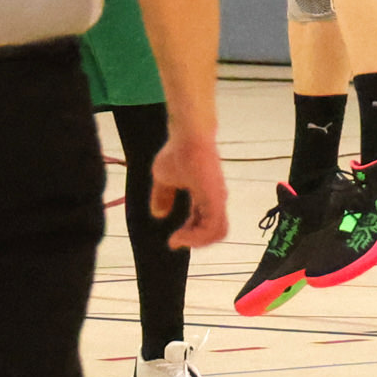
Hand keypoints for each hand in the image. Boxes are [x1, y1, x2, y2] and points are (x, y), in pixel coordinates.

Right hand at [146, 121, 230, 250]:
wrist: (188, 134)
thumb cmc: (178, 151)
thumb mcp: (164, 178)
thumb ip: (162, 196)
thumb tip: (158, 214)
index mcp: (206, 197)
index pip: (206, 223)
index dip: (192, 234)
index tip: (173, 240)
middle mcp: (215, 200)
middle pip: (215, 232)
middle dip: (195, 241)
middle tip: (175, 241)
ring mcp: (217, 198)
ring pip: (217, 232)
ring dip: (196, 241)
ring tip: (177, 239)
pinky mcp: (215, 198)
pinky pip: (212, 226)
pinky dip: (197, 236)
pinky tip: (179, 234)